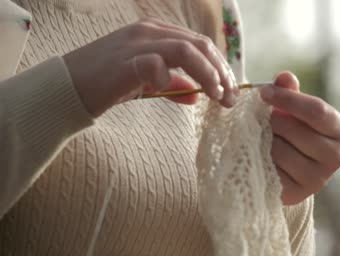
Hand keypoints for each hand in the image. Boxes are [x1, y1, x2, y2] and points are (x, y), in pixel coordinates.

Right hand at [63, 18, 237, 116]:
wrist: (68, 87)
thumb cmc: (108, 84)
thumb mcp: (147, 84)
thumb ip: (173, 87)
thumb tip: (198, 97)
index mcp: (157, 33)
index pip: (199, 44)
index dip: (220, 66)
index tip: (230, 90)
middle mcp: (149, 32)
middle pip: (199, 45)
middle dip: (221, 72)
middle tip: (230, 98)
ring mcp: (136, 44)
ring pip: (186, 50)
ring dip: (207, 74)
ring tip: (216, 96)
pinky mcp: (124, 61)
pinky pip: (155, 64)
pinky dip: (168, 78)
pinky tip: (169, 91)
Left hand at [260, 72, 339, 204]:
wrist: (288, 169)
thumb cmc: (292, 131)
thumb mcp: (292, 110)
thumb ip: (289, 92)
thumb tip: (284, 77)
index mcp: (338, 130)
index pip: (316, 110)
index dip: (287, 99)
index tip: (263, 93)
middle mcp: (335, 156)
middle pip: (294, 130)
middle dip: (271, 121)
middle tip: (260, 119)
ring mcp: (318, 179)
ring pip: (280, 151)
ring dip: (263, 141)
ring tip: (261, 137)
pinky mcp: (297, 194)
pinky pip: (271, 170)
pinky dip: (259, 159)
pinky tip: (258, 154)